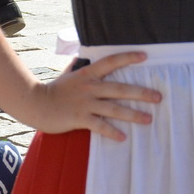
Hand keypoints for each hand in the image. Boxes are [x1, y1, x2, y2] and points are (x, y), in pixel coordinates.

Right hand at [17, 53, 159, 140]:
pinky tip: (123, 137)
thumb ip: (76, 67)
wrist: (35, 103)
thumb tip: (80, 57)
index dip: (128, 58)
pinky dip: (112, 132)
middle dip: (141, 93)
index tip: (145, 56)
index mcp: (88, 75)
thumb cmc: (53, 90)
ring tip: (148, 119)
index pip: (111, 62)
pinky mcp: (80, 118)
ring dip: (133, 114)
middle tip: (158, 97)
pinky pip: (100, 126)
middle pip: (120, 88)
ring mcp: (85, 103)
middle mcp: (90, 88)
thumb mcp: (67, 75)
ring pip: (114, 109)